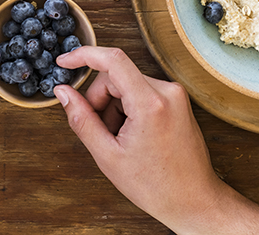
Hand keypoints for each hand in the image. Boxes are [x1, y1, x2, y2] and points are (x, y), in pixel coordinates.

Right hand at [53, 47, 225, 233]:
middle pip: (116, 76)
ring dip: (114, 105)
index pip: (112, 60)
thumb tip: (63, 92)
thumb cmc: (155, 186)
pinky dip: (128, 107)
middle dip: (99, 99)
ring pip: (126, 83)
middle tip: (100, 130)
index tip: (65, 62)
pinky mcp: (176, 98)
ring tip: (121, 138)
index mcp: (150, 103)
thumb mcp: (108, 156)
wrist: (194, 201)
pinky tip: (133, 134)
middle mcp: (166, 91)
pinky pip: (141, 90)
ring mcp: (174, 93)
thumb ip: (81, 119)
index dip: (83, 56)